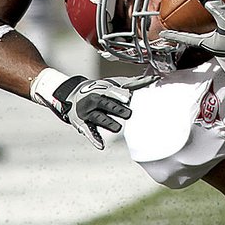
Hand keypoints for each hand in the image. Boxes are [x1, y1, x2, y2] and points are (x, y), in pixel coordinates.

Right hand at [39, 75, 158, 149]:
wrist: (70, 95)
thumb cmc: (98, 90)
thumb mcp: (111, 85)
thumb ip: (131, 85)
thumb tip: (153, 78)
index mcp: (102, 90)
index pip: (111, 91)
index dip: (119, 94)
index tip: (129, 97)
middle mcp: (93, 100)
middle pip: (105, 104)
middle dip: (116, 108)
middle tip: (129, 113)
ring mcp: (87, 112)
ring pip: (98, 118)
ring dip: (108, 122)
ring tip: (117, 127)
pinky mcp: (83, 124)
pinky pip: (89, 132)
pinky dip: (95, 139)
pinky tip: (101, 146)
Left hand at [159, 0, 224, 60]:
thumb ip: (212, 4)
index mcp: (210, 44)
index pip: (187, 39)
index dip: (174, 35)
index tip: (164, 33)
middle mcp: (216, 46)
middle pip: (198, 38)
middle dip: (188, 33)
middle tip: (179, 28)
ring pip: (210, 36)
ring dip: (203, 30)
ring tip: (198, 24)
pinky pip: (221, 33)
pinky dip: (217, 26)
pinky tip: (221, 20)